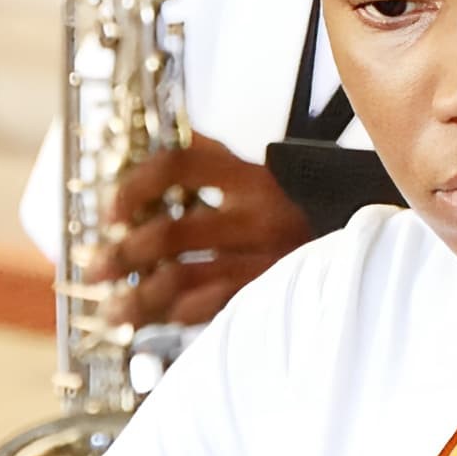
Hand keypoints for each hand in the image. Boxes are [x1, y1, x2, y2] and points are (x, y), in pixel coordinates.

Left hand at [97, 137, 313, 325]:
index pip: (179, 166)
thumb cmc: (295, 208)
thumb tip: (155, 136)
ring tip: (112, 308)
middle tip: (95, 268)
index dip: (134, 186)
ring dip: (136, 297)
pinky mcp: (269, 294)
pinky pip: (208, 309)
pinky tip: (155, 319)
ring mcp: (265, 259)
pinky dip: (174, 315)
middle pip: (171, 233)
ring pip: (182, 279)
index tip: (110, 211)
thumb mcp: (259, 171)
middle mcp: (259, 217)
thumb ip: (210, 155)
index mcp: (251, 178)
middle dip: (121, 254)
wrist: (361, 243)